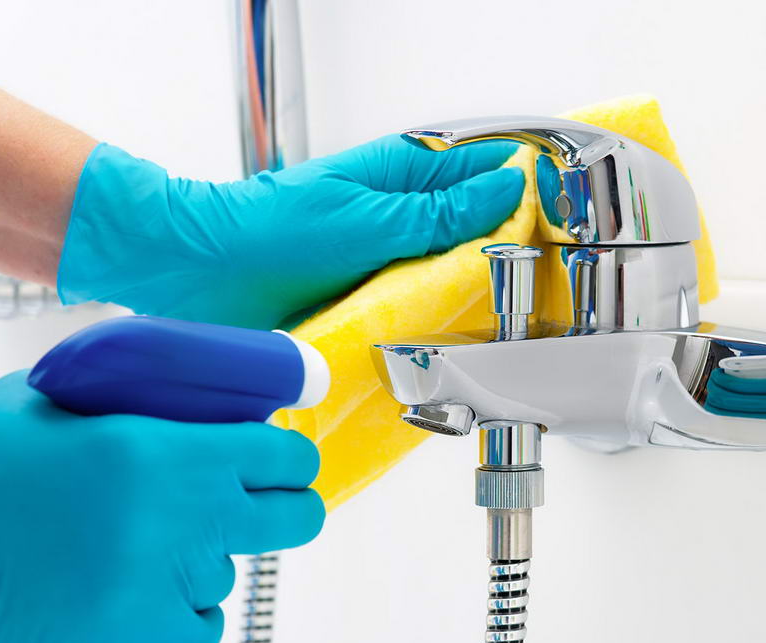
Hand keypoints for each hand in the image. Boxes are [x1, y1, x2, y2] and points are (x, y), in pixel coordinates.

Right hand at [0, 371, 322, 642]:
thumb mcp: (53, 397)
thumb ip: (138, 394)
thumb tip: (206, 397)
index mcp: (157, 451)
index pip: (282, 455)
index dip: (287, 456)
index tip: (278, 458)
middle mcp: (174, 522)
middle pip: (295, 519)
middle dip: (284, 505)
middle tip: (248, 501)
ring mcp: (160, 589)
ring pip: (233, 571)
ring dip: (204, 555)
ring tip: (136, 544)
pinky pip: (204, 626)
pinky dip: (183, 610)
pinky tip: (137, 587)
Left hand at [58, 136, 524, 329]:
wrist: (198, 277)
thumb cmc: (268, 232)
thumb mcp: (368, 219)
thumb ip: (441, 212)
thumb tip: (508, 189)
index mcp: (403, 176)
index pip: (488, 172)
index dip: (530, 194)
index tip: (567, 221)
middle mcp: (400, 220)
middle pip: (479, 232)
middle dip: (511, 256)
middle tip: (544, 287)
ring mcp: (387, 265)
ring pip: (453, 279)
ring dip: (475, 300)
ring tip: (505, 324)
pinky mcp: (370, 306)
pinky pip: (418, 315)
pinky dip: (437, 329)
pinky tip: (455, 347)